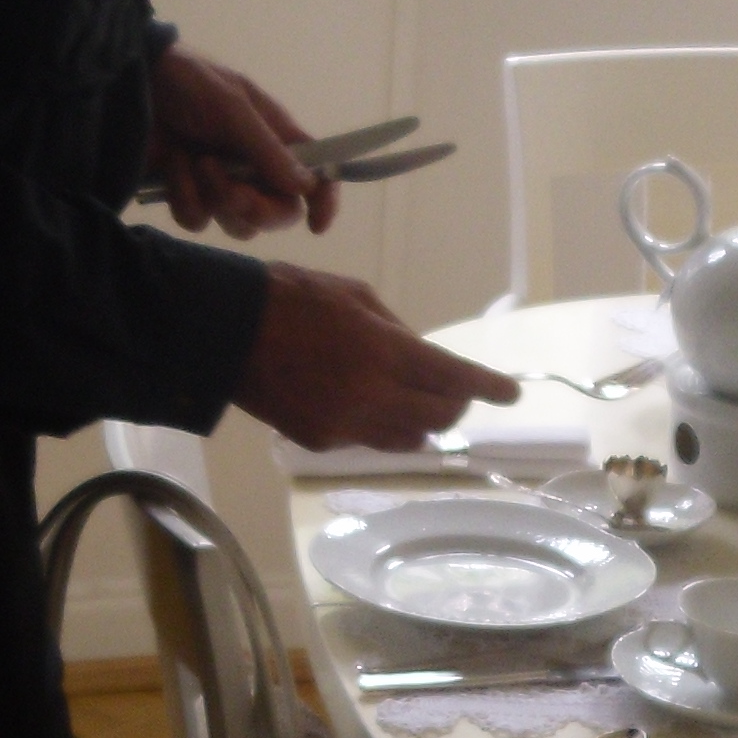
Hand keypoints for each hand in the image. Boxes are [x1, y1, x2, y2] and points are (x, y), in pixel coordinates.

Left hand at [148, 46, 337, 238]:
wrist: (133, 83)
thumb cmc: (189, 82)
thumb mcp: (231, 107)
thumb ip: (267, 149)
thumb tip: (306, 187)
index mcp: (276, 137)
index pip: (315, 174)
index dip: (323, 200)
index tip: (316, 225)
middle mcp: (255, 165)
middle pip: (278, 212)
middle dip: (256, 208)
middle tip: (232, 192)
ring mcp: (221, 183)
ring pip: (238, 224)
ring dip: (216, 199)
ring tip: (195, 162)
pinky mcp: (188, 194)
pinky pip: (197, 220)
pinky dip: (184, 197)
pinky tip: (173, 165)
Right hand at [233, 262, 524, 453]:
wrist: (225, 331)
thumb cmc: (291, 296)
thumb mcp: (355, 295)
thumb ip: (397, 331)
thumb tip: (422, 357)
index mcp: (384, 351)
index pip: (454, 378)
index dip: (489, 387)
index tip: (512, 393)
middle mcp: (371, 396)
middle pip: (439, 417)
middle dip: (456, 405)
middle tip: (458, 393)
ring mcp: (345, 425)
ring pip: (408, 439)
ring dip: (423, 423)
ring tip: (418, 403)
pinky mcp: (321, 442)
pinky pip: (368, 440)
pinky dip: (381, 426)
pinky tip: (368, 405)